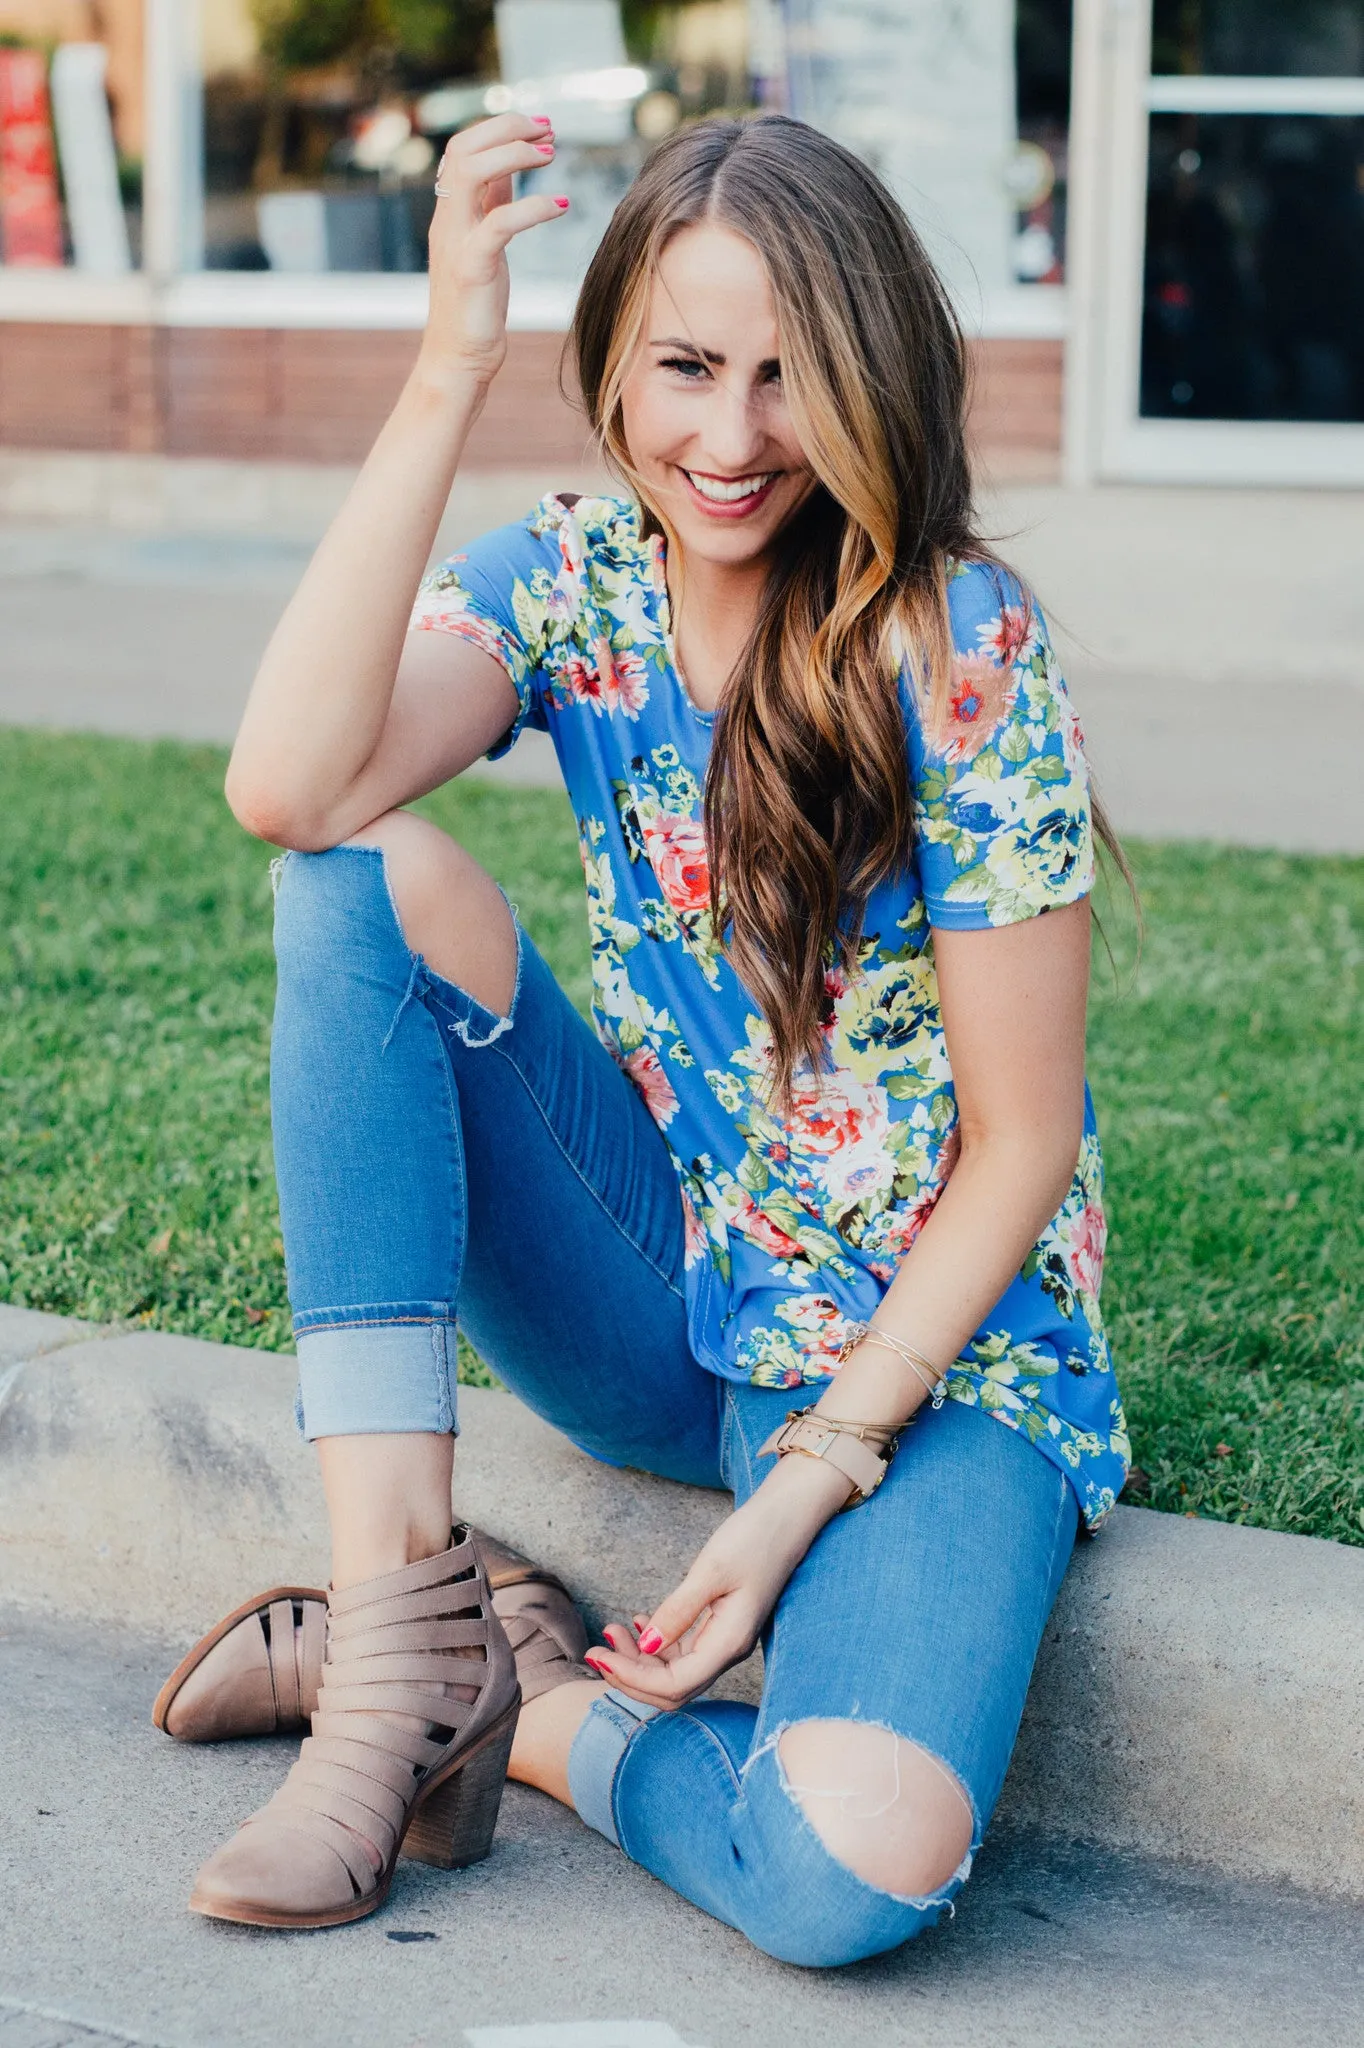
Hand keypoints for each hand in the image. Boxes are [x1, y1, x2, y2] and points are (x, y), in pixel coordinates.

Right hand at [418, 114, 567, 392]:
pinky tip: (561, 205)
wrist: (457, 360)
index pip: (463, 147)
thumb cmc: (475, 306)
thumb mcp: (485, 245)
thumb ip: (492, 205)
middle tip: (549, 131)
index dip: (500, 127)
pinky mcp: (471, 270)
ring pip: (472, 173)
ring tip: (551, 156)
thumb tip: (509, 169)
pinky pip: (498, 225)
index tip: (541, 127)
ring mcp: (456, 242)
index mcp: (450, 212)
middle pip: (463, 147)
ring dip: (514, 155)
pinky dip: (532, 208)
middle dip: (508, 129)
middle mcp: (447, 220)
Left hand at [583, 1453, 850, 1708]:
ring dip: (639, 1659)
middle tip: (596, 1647)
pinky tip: (637, 1621)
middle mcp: (727, 1651)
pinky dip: (654, 1644)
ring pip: (674, 1671)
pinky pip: (681, 1651)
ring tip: (612, 1629)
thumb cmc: (754, 1539)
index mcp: (729, 1643)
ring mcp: (724, 1641)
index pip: (673, 1684)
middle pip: (672, 1689)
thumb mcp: (711, 1570)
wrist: (786, 1518)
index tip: (598, 1653)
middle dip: (630, 1674)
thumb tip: (645, 1646)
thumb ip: (678, 1612)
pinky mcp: (719, 1627)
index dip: (630, 1676)